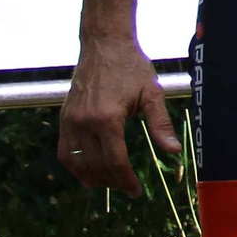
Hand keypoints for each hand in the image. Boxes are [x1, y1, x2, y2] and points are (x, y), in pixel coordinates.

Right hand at [57, 38, 179, 196]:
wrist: (104, 44)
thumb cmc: (132, 67)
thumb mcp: (152, 93)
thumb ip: (161, 124)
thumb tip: (173, 151)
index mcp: (108, 118)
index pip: (115, 161)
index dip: (126, 180)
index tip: (136, 191)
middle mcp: (84, 122)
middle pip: (95, 165)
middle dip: (112, 182)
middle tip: (127, 188)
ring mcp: (70, 120)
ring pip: (76, 162)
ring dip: (91, 177)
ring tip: (109, 184)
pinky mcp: (64, 117)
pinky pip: (64, 150)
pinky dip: (74, 165)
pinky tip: (87, 172)